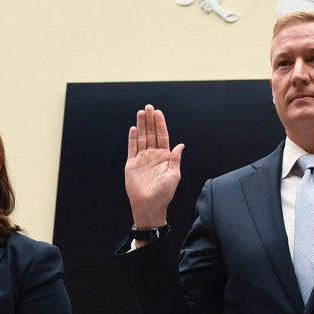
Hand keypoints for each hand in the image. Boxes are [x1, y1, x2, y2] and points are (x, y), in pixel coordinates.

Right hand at [125, 105, 184, 231]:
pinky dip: (132, 138)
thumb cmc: (164, 193)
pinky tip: (134, 128)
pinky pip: (132, 148)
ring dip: (141, 125)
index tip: (158, 113)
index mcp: (164, 157)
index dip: (160, 124)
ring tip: (140, 112)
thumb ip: (175, 159)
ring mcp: (141, 159)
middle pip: (151, 134)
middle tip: (148, 107)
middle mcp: (152, 155)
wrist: (149, 205)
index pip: (162, 136)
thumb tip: (181, 145)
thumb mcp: (174, 175)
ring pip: (141, 138)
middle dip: (150, 120)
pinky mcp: (131, 164)